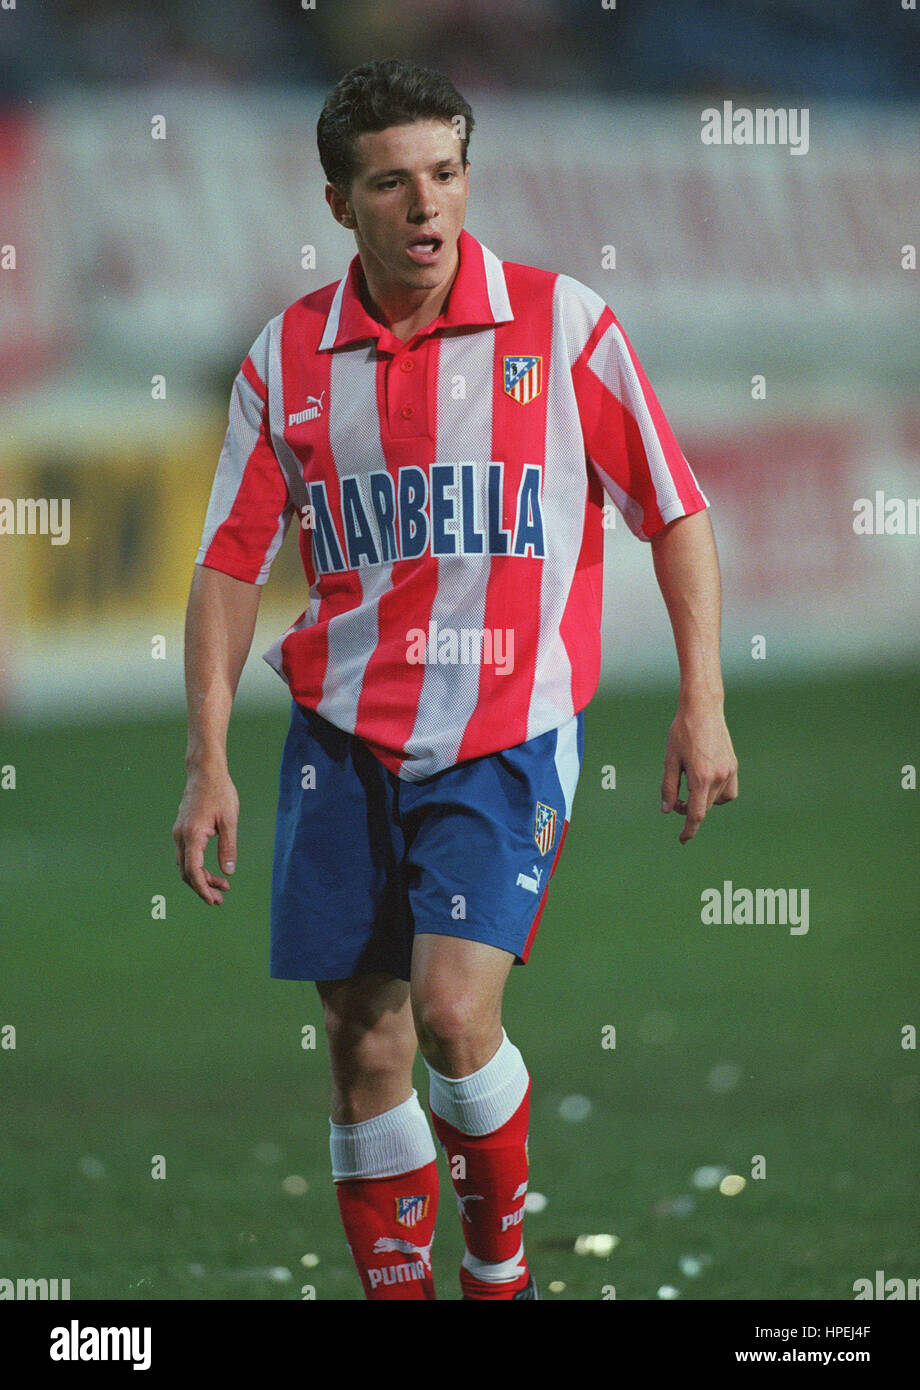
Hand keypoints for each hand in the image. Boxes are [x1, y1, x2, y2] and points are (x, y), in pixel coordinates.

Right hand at [172, 765, 239, 903]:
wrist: (205, 772)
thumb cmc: (220, 792)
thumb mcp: (230, 821)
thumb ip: (228, 847)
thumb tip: (229, 872)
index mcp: (192, 835)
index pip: (193, 870)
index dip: (202, 888)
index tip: (213, 900)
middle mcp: (181, 836)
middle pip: (187, 871)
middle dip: (203, 887)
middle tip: (220, 899)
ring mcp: (179, 833)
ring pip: (186, 864)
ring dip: (201, 878)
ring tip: (222, 886)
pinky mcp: (182, 830)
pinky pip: (187, 855)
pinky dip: (198, 866)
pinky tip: (212, 870)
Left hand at [660, 702, 737, 842]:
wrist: (703, 709)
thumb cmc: (682, 732)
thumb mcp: (669, 760)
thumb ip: (668, 788)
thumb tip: (667, 810)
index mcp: (701, 777)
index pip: (696, 814)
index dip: (688, 830)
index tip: (682, 839)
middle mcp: (718, 777)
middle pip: (704, 808)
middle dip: (689, 809)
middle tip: (675, 800)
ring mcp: (729, 771)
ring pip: (717, 801)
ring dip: (703, 801)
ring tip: (690, 785)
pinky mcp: (733, 765)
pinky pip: (728, 790)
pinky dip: (717, 793)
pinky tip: (706, 782)